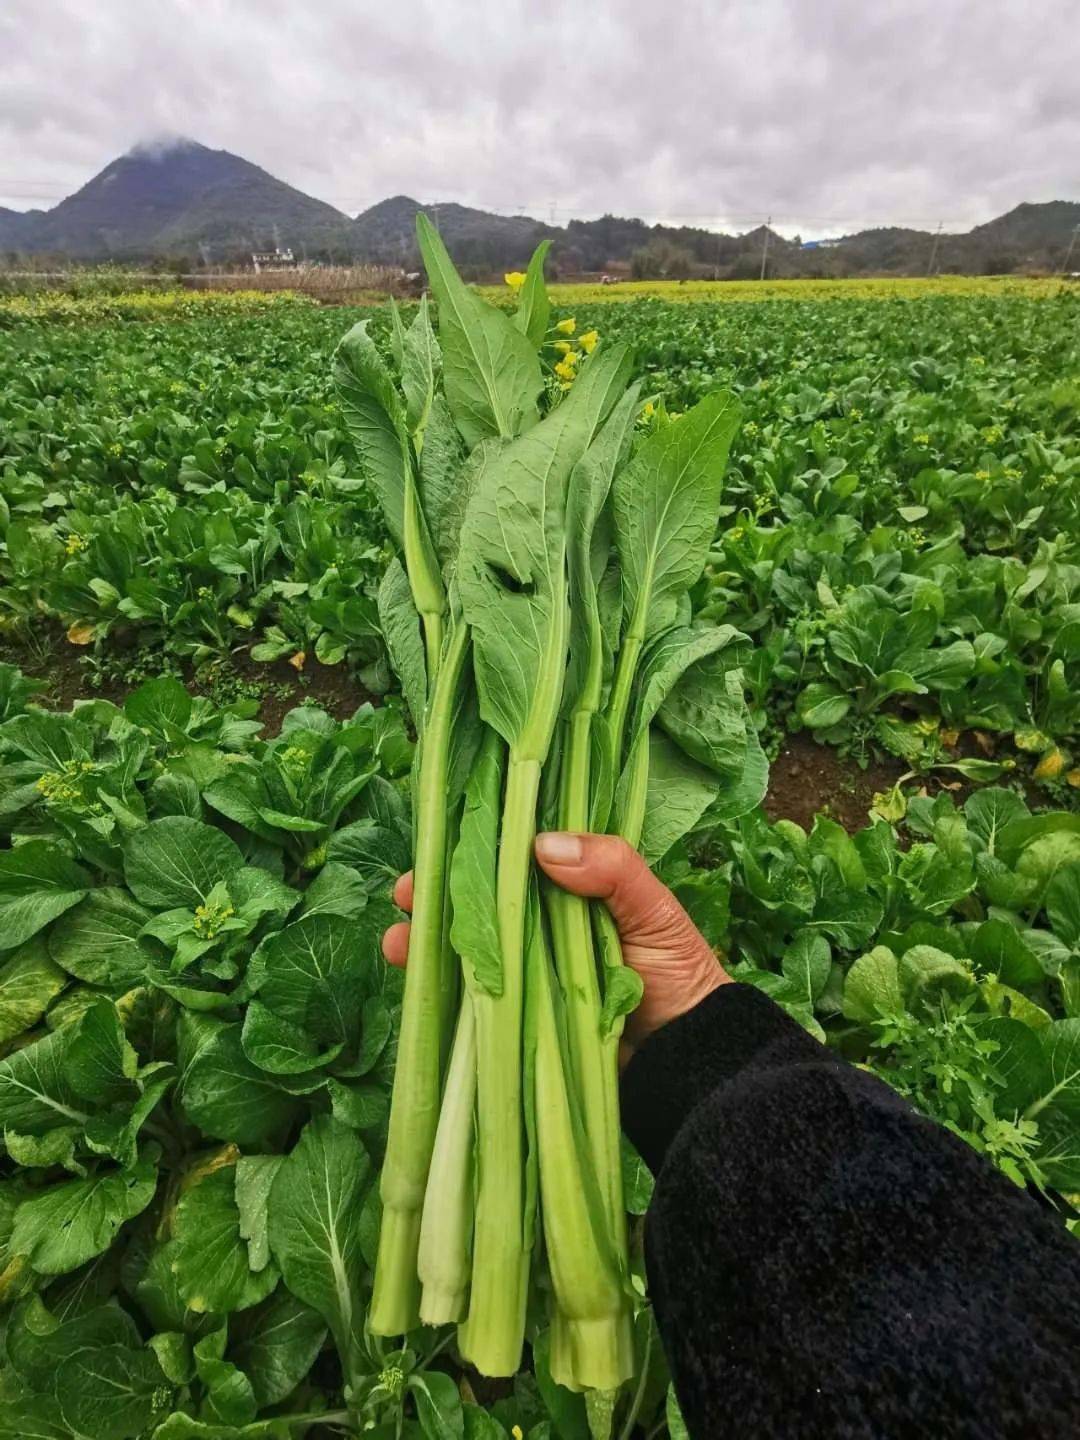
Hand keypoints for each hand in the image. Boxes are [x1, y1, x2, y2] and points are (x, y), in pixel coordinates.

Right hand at [382, 832, 728, 1054]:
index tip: (440, 844)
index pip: (515, 855)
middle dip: (436, 895)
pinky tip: (413, 984)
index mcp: (573, 887)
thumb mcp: (654, 909)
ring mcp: (527, 970)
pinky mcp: (518, 1015)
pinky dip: (440, 990)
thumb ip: (613, 869)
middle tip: (405, 893)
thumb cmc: (679, 973)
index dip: (475, 847)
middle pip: (478, 900)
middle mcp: (542, 923)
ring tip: (396, 944)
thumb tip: (542, 845)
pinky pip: (472, 996)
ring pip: (467, 946)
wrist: (688, 1058)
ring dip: (426, 942)